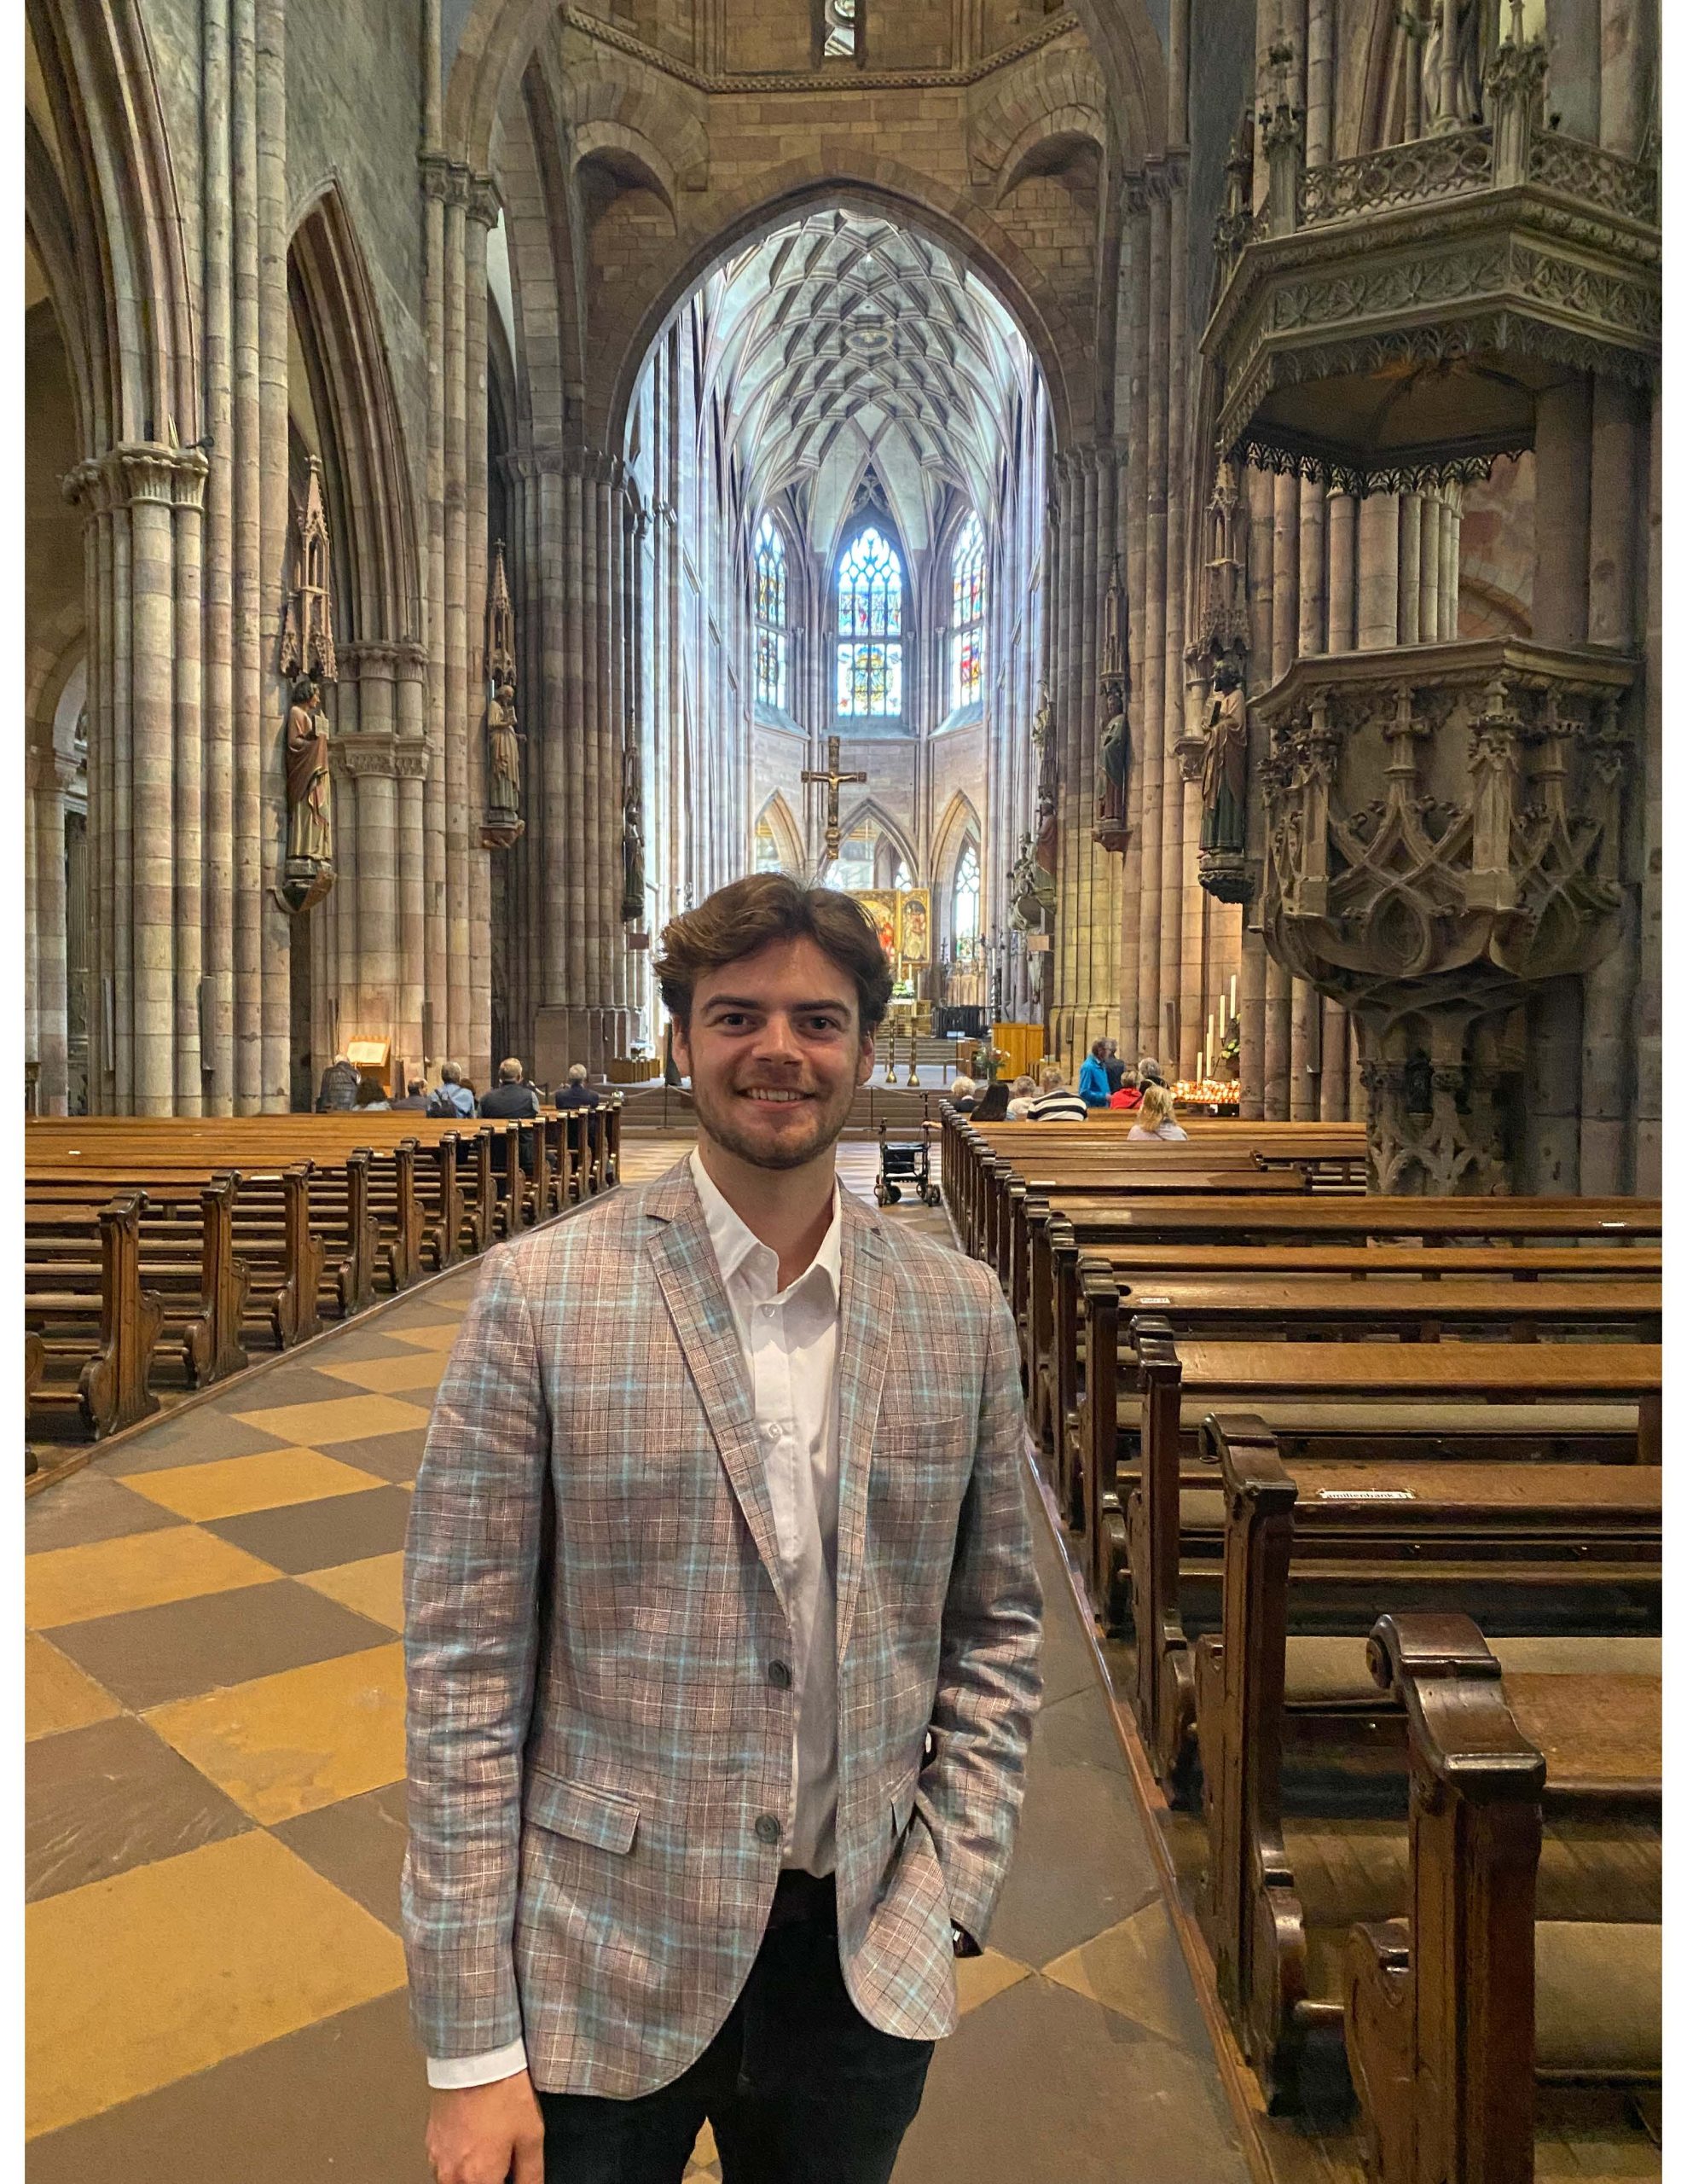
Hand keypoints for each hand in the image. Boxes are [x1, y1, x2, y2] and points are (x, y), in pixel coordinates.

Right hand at [426, 2069, 543, 2183]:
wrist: (474, 2057)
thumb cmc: (502, 2092)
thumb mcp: (531, 2135)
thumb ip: (531, 2173)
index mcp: (479, 2178)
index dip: (504, 2183)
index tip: (509, 2175)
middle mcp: (453, 2175)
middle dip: (487, 2179)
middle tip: (500, 2164)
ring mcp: (438, 2159)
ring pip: (453, 2183)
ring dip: (469, 2175)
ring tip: (487, 2152)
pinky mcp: (430, 2142)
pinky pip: (443, 2165)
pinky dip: (457, 2161)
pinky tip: (473, 2141)